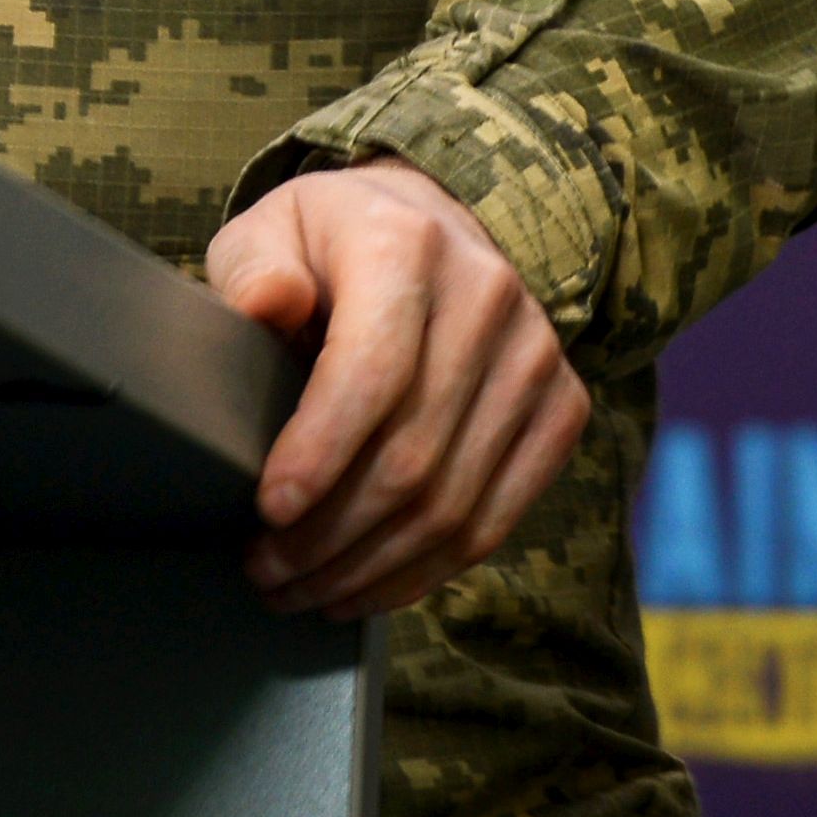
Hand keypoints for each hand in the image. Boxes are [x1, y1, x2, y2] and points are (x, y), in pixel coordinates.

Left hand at [205, 157, 584, 618]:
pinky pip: (496, 517)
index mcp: (406, 245)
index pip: (373, 370)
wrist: (434, 225)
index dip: (320, 452)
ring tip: (302, 590)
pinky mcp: (562, 406)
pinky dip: (427, 570)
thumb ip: (254, 269)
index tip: (269, 509)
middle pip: (412, 453)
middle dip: (330, 533)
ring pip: (454, 502)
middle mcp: (487, 296)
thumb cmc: (332, 243)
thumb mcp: (272, 230)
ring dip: (371, 567)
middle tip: (266, 570)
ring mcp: (536, 356)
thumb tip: (266, 304)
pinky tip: (367, 587)